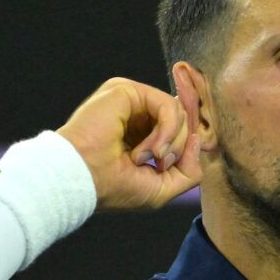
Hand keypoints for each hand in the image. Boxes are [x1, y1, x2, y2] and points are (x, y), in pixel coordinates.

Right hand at [55, 75, 204, 210]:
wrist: (82, 179)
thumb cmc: (113, 188)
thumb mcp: (162, 188)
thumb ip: (189, 169)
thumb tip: (198, 139)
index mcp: (141, 133)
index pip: (179, 128)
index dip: (187, 145)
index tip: (171, 166)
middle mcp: (136, 113)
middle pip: (183, 120)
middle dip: (178, 148)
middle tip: (157, 165)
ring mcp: (131, 101)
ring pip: (179, 113)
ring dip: (171, 143)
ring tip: (147, 159)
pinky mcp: (126, 91)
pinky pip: (168, 106)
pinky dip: (167, 131)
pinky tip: (150, 149)